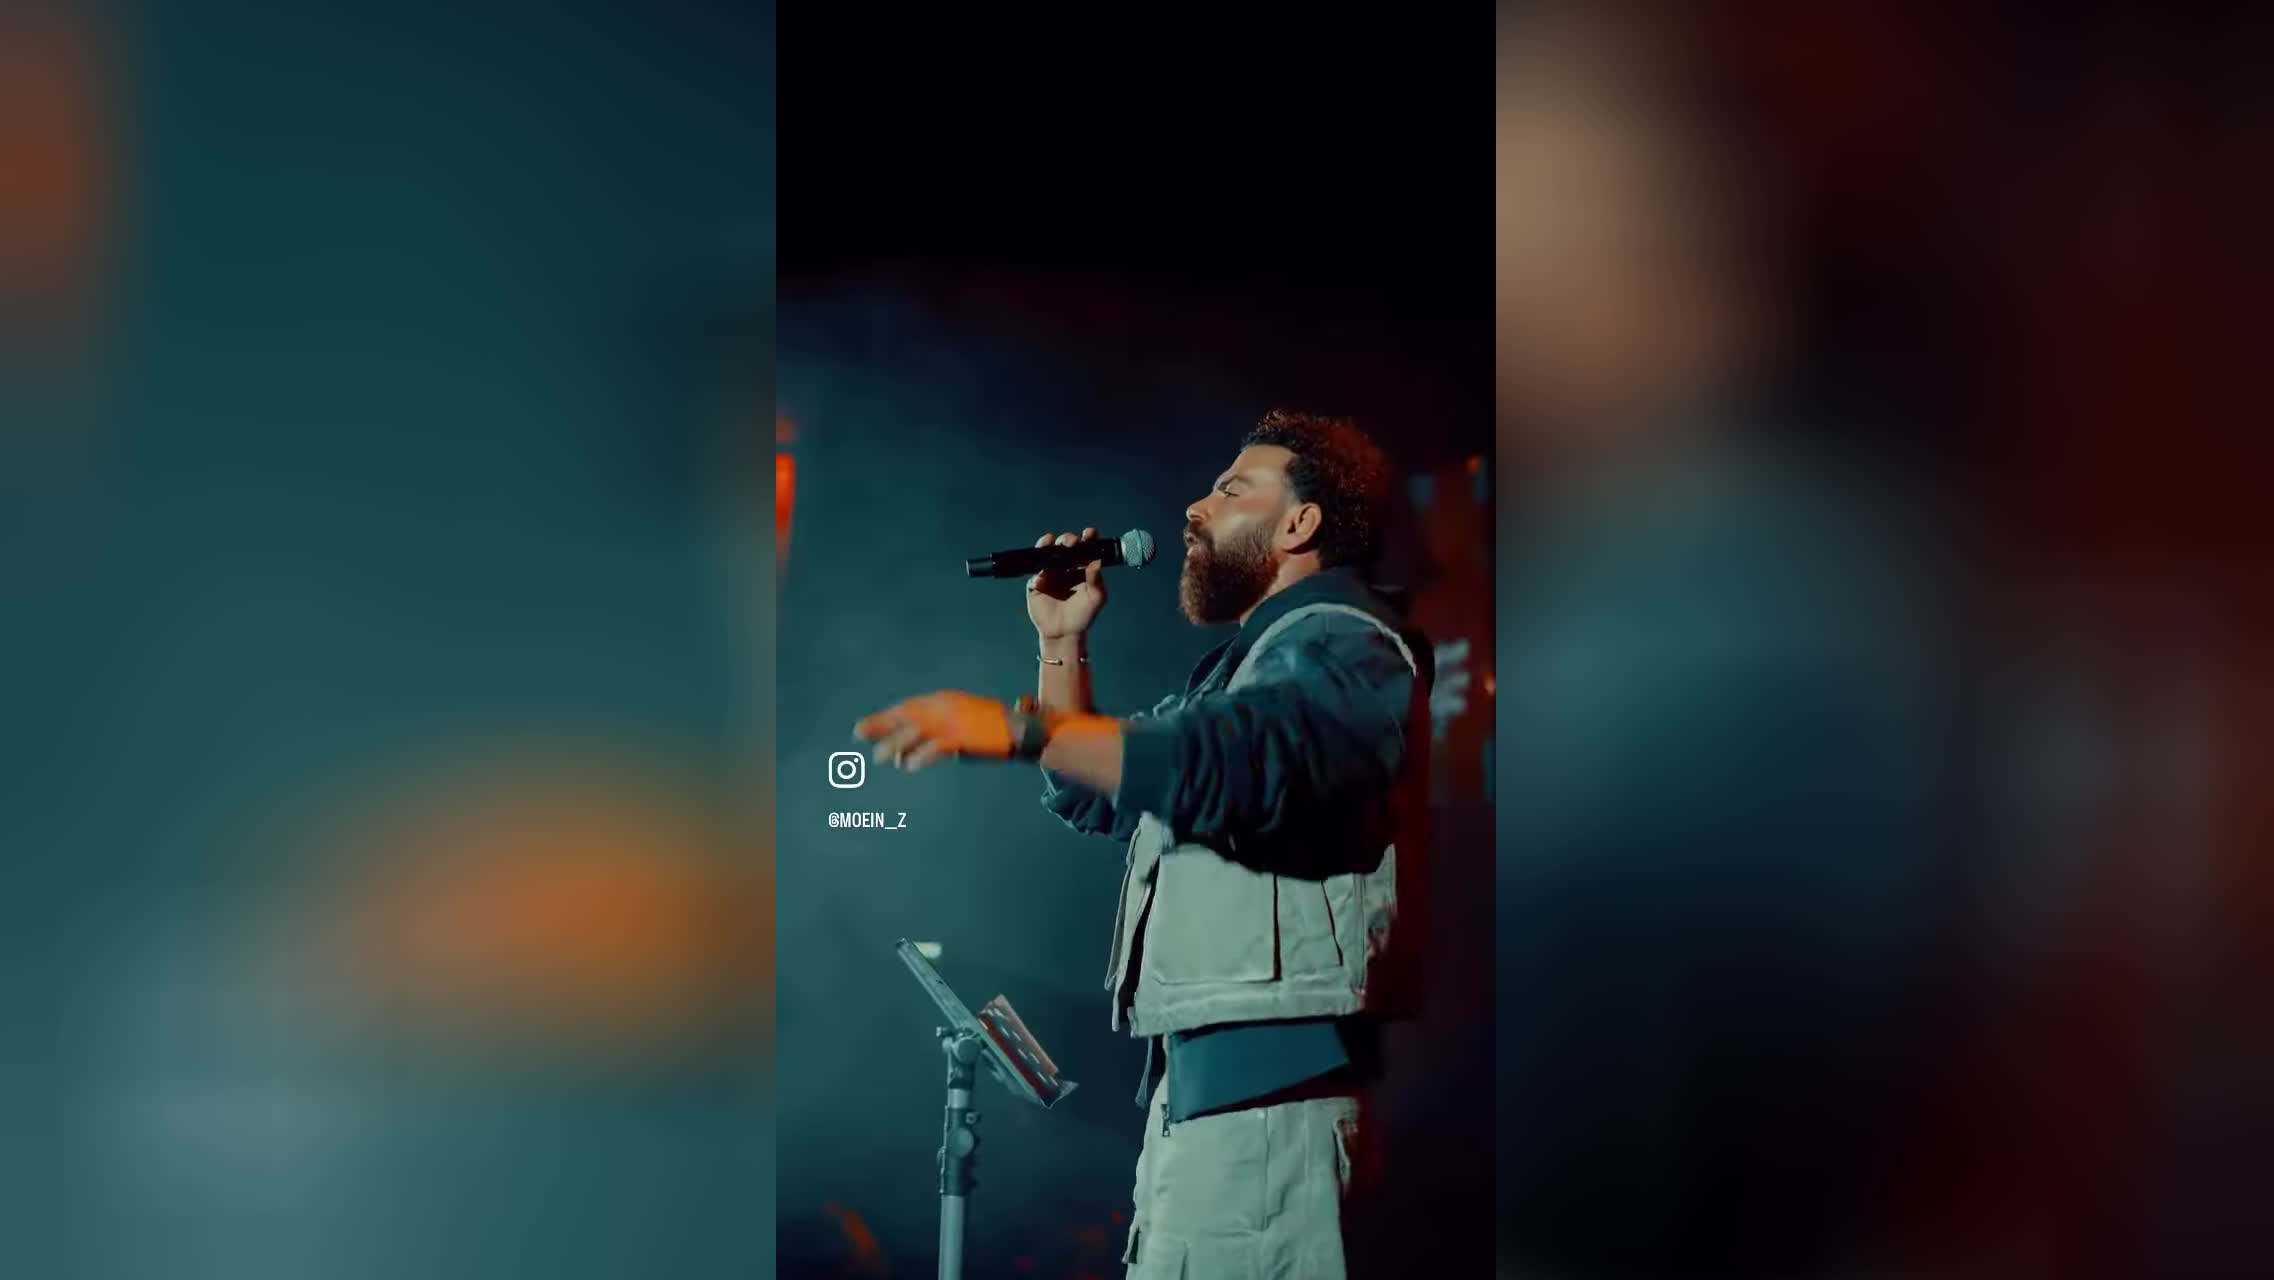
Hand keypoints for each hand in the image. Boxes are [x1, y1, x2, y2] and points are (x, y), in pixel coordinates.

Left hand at [853, 691, 1013, 771]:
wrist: (1021, 730)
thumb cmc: (990, 734)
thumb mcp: (958, 733)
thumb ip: (933, 740)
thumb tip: (904, 759)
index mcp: (944, 702)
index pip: (907, 709)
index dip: (885, 718)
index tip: (864, 728)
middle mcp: (945, 706)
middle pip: (907, 716)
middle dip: (882, 724)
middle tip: (859, 733)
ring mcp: (954, 720)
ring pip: (917, 731)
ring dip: (896, 743)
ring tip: (879, 757)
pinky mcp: (964, 736)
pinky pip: (937, 746)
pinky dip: (923, 755)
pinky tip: (910, 765)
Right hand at [1026, 527, 1106, 640]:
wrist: (1065, 632)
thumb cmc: (1084, 614)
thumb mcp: (1096, 598)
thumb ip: (1096, 580)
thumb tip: (1097, 562)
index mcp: (1081, 566)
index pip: (1084, 547)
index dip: (1087, 538)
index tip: (1090, 533)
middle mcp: (1065, 566)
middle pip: (1064, 546)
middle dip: (1067, 540)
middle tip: (1071, 542)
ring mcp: (1049, 573)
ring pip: (1045, 554)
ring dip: (1046, 545)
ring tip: (1048, 542)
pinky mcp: (1036, 584)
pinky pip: (1034, 575)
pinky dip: (1037, 574)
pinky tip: (1042, 577)